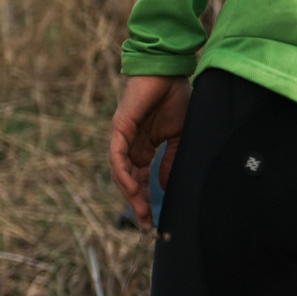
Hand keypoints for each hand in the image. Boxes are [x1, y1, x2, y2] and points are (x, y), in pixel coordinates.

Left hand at [110, 75, 190, 227]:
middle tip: (146, 224)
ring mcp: (123, 137)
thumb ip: (172, 160)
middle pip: (130, 180)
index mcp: (145, 146)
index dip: (147, 199)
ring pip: (121, 172)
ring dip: (130, 193)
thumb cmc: (176, 97)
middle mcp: (131, 145)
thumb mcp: (179, 136)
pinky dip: (123, 173)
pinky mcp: (119, 128)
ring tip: (141, 212)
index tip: (155, 219)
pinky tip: (132, 188)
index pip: (142, 178)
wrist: (169, 71)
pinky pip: (117, 156)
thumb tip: (164, 187)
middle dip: (137, 203)